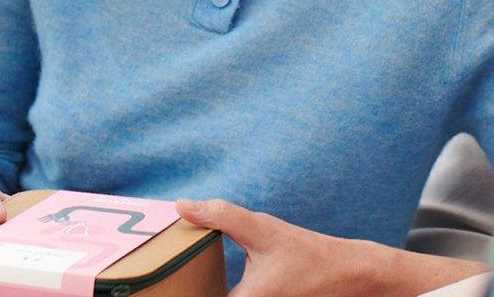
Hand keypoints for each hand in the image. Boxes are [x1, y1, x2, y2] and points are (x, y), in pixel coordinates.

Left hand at [176, 198, 489, 296]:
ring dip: (198, 286)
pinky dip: (214, 287)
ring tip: (177, 272)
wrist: (344, 273)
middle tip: (155, 278)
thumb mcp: (263, 230)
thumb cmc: (304, 253)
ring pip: (213, 296)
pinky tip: (204, 277)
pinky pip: (228, 296)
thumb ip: (221, 217)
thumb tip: (181, 206)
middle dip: (182, 287)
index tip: (148, 283)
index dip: (170, 289)